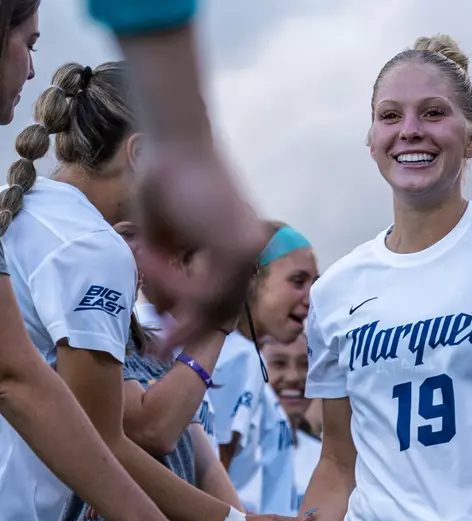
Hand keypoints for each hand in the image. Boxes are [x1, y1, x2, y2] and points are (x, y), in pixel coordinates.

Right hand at [135, 141, 265, 352]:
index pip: (218, 305)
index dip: (191, 327)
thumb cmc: (165, 179)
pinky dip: (175, 280)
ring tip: (143, 264)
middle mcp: (247, 257)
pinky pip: (206, 287)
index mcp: (235, 256)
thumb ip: (167, 274)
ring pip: (211, 303)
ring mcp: (247, 252)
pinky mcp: (239, 246)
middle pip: (219, 313)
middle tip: (158, 350)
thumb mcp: (162, 237)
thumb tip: (164, 312)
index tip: (166, 345)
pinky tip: (151, 258)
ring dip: (172, 294)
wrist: (176, 140)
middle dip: (186, 333)